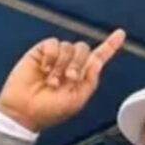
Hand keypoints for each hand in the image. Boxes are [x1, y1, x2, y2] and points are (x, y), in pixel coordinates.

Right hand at [0, 29, 125, 131]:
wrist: (24, 110)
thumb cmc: (49, 111)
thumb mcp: (76, 101)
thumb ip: (90, 81)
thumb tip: (97, 62)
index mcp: (81, 77)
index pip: (98, 57)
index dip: (110, 46)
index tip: (120, 34)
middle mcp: (69, 64)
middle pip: (84, 49)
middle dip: (78, 63)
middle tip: (68, 79)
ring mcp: (56, 57)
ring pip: (69, 46)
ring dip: (62, 65)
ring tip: (52, 81)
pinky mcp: (41, 52)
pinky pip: (54, 43)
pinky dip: (51, 57)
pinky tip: (44, 69)